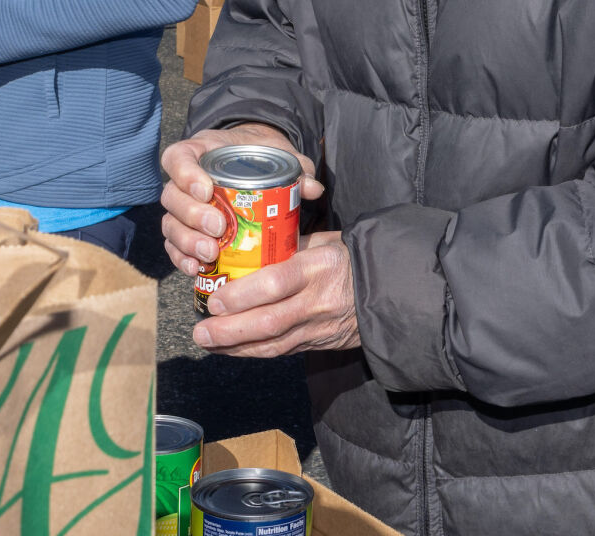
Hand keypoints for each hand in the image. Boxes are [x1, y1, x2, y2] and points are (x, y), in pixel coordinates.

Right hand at [160, 124, 322, 277]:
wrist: (252, 168)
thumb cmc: (260, 159)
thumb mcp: (279, 155)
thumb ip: (296, 168)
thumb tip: (312, 188)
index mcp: (199, 153)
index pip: (177, 158)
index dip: (185, 174)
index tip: (207, 190)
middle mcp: (183, 180)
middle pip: (172, 197)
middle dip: (192, 216)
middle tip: (218, 228)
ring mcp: (182, 208)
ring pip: (170, 224)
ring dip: (187, 241)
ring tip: (211, 253)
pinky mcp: (185, 232)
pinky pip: (173, 246)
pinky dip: (182, 258)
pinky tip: (197, 269)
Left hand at [192, 230, 359, 357]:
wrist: (394, 291)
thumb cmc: (352, 259)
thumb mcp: (324, 242)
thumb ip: (289, 244)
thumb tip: (249, 242)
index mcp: (318, 267)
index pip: (276, 283)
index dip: (242, 295)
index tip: (213, 298)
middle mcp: (317, 301)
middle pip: (269, 321)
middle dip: (230, 330)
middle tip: (200, 330)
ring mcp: (319, 327)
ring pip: (274, 344)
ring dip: (236, 347)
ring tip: (207, 343)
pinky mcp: (320, 343)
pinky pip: (283, 351)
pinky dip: (253, 352)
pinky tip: (230, 350)